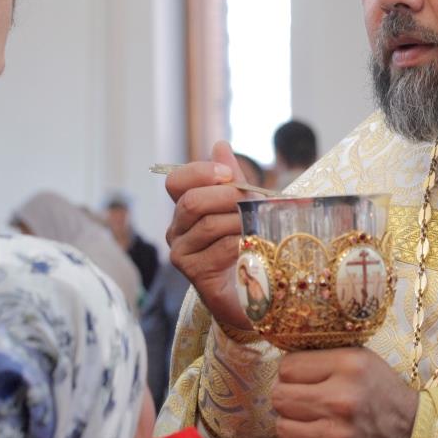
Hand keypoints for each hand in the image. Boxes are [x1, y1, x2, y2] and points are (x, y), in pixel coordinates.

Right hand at [165, 141, 250, 329]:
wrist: (253, 291)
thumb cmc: (247, 246)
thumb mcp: (242, 207)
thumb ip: (231, 180)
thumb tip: (220, 145)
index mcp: (186, 209)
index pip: (175, 181)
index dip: (200, 172)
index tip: (228, 175)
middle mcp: (177, 230)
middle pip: (192, 201)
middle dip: (228, 196)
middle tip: (255, 202)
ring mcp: (182, 254)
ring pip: (208, 224)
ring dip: (241, 221)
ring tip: (262, 224)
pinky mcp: (195, 274)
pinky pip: (219, 248)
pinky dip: (243, 243)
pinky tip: (255, 246)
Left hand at [272, 347, 417, 437]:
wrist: (412, 427)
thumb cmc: (380, 389)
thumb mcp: (359, 358)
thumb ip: (323, 355)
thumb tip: (280, 361)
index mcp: (348, 365)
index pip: (287, 367)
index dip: (291, 372)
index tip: (302, 377)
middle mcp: (342, 399)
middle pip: (280, 397)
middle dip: (288, 397)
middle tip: (303, 399)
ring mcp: (338, 434)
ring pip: (283, 427)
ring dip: (293, 423)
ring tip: (311, 418)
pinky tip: (319, 437)